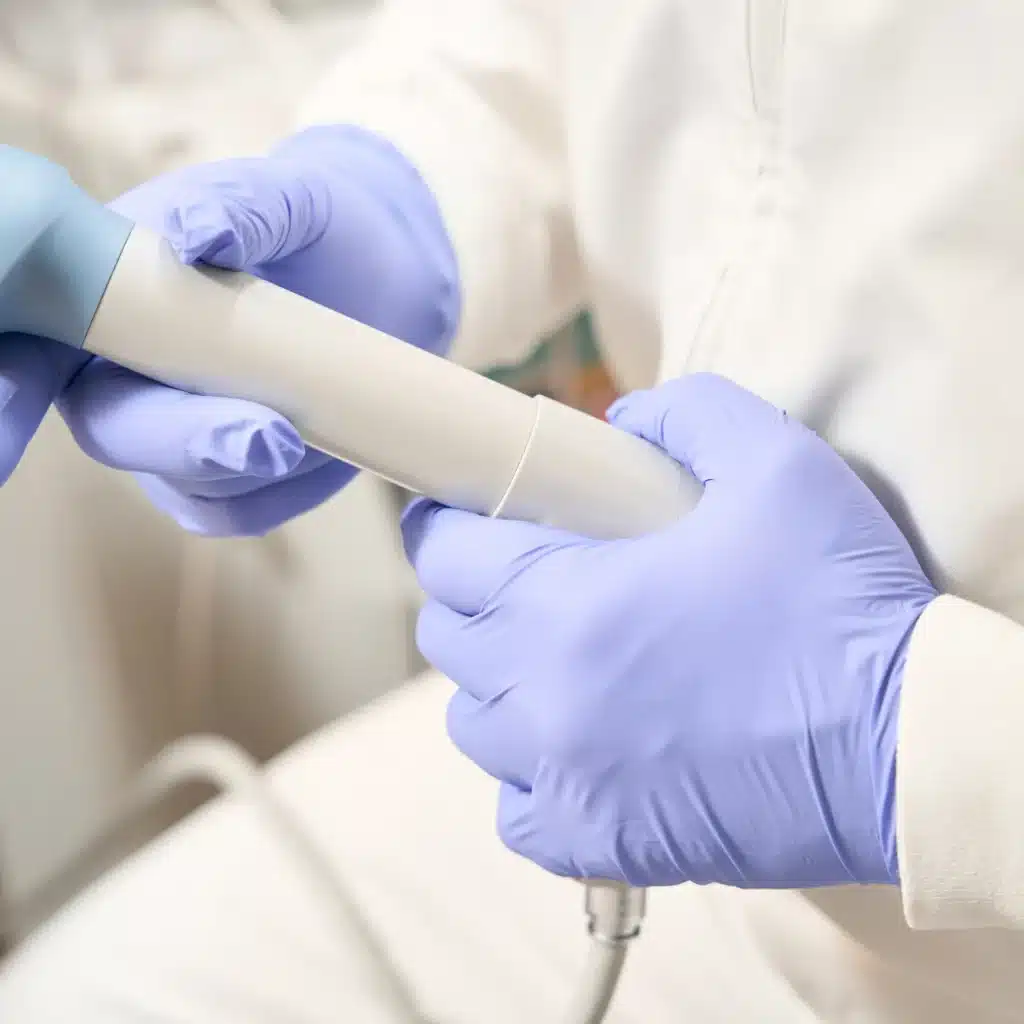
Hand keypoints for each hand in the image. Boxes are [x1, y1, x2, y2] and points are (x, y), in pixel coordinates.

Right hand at [49, 126, 457, 534]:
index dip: (10, 385)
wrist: (386, 279)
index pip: (30, 348)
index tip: (7, 411)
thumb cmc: (313, 228)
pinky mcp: (236, 478)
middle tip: (260, 435)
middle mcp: (128, 374)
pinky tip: (313, 450)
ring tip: (297, 433)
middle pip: (111, 426)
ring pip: (179, 481)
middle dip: (178, 439)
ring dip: (236, 467)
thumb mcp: (287, 198)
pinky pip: (235, 510)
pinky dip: (273, 492)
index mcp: (105, 298)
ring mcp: (181, 432)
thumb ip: (239, 205)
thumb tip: (191, 233)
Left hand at [402, 373, 936, 888]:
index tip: (456, 515)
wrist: (905, 744)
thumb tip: (622, 422)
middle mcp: (545, 694)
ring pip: (472, 722)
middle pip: (449, 637)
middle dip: (471, 597)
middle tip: (523, 577)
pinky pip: (515, 810)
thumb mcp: (777, 465)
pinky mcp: (600, 840)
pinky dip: (527, 773)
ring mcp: (565, 776)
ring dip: (495, 683)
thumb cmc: (839, 606)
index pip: (445, 554)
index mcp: (566, 599)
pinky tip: (574, 746)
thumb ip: (686, 414)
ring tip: (553, 660)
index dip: (444, 525)